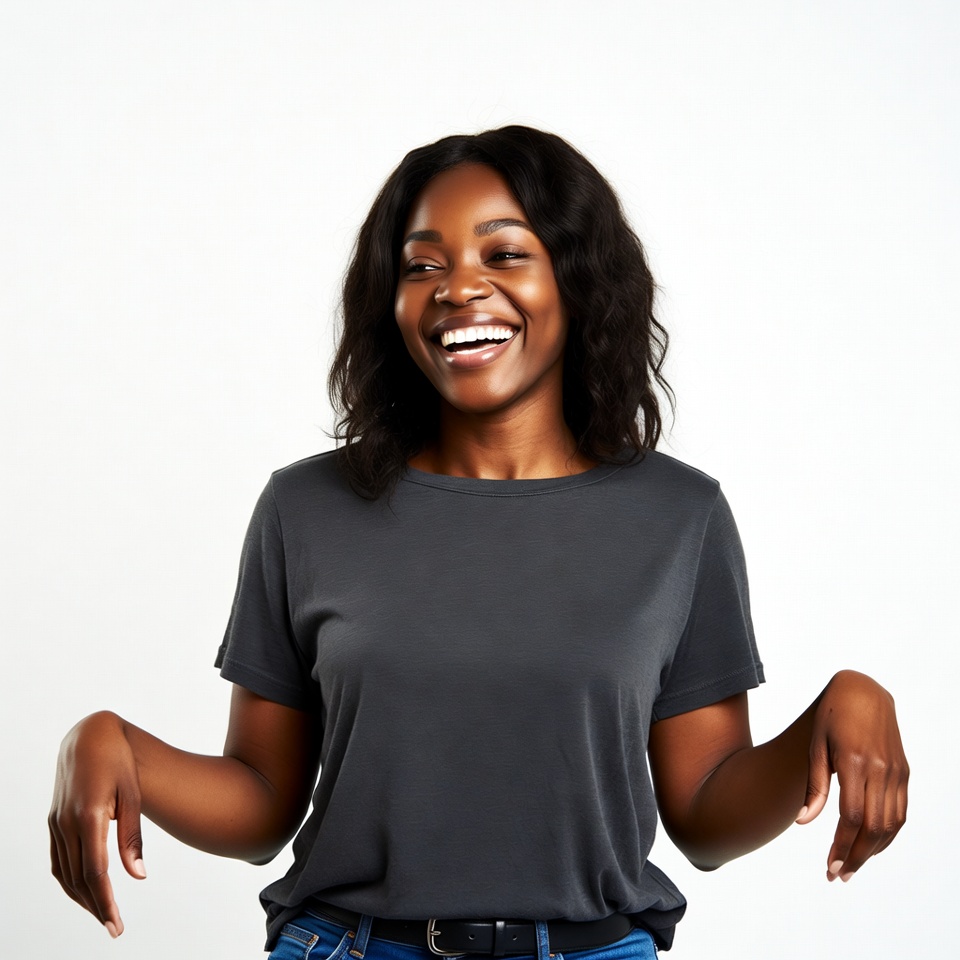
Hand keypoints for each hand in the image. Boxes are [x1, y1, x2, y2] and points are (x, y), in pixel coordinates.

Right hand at [48, 711, 146, 937]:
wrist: (88, 736)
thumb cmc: (118, 761)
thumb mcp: (133, 794)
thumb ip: (132, 837)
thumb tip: (139, 877)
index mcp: (89, 816)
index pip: (96, 873)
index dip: (106, 903)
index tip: (116, 926)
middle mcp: (66, 823)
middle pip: (78, 880)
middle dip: (95, 907)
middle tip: (114, 928)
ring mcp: (55, 822)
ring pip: (64, 874)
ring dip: (81, 898)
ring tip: (102, 913)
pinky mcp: (52, 820)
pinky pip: (57, 860)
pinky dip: (68, 880)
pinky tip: (83, 890)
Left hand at [795, 670, 907, 880]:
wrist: (863, 691)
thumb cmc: (832, 716)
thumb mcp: (815, 745)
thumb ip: (815, 785)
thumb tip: (803, 822)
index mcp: (855, 762)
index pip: (851, 817)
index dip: (842, 846)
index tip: (830, 867)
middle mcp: (881, 770)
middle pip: (873, 827)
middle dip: (856, 857)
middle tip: (839, 875)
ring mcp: (897, 772)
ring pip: (891, 824)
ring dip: (873, 851)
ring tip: (852, 865)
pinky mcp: (904, 772)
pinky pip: (901, 812)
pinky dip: (888, 834)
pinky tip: (871, 845)